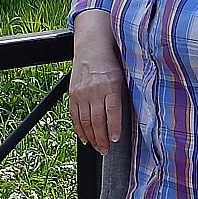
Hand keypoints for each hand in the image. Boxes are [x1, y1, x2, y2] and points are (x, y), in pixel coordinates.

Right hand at [70, 11, 126, 151]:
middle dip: (101, 138)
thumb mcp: (122, 78)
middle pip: (97, 120)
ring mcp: (81, 93)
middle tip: (105, 150)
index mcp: (110, 86)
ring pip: (85, 121)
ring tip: (97, 148)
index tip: (114, 140)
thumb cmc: (111, 64)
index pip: (112, 111)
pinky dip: (79, 129)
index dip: (112, 128)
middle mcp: (94, 90)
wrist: (91, 48)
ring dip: (91, 137)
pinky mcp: (72, 94)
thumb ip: (122, 97)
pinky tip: (85, 138)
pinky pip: (75, 116)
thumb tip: (124, 119)